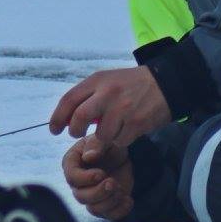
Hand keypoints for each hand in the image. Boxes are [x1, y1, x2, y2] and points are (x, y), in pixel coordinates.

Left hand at [49, 66, 171, 147]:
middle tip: (77, 133)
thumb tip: (70, 126)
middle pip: (79, 118)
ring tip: (113, 127)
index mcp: (98, 80)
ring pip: (101, 135)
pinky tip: (128, 129)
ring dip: (104, 137)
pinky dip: (121, 139)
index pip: (69, 100)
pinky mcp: (137, 122)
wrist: (166, 83)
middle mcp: (108, 93)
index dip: (58, 117)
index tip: (54, 130)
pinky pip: (120, 141)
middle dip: (75, 130)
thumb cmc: (131, 85)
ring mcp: (123, 108)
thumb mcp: (108, 82)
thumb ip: (89, 100)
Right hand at [62, 136, 133, 220]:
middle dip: (99, 192)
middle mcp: (78, 184)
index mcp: (72, 164)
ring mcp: (91, 196)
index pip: (72, 177)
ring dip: (109, 202)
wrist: (123, 155)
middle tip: (113, 182)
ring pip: (93, 209)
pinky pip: (109, 215)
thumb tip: (89, 157)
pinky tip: (128, 199)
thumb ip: (96, 144)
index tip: (101, 174)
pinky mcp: (105, 205)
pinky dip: (120, 210)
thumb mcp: (105, 139)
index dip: (85, 179)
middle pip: (81, 197)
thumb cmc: (109, 144)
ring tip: (121, 189)